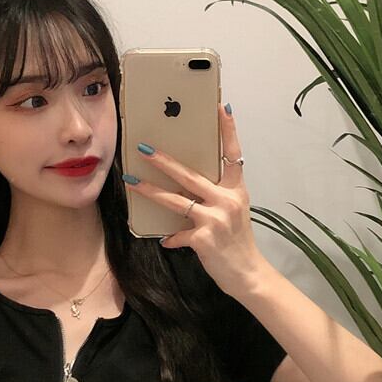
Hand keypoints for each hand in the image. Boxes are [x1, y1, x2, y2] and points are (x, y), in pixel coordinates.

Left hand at [124, 103, 267, 297]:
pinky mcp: (204, 239)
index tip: (221, 107)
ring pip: (176, 201)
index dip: (228, 131)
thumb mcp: (234, 214)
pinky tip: (165, 239)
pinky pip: (178, 234)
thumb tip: (187, 193)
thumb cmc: (238, 243)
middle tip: (144, 149)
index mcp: (237, 191)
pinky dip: (171, 238)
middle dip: (164, 161)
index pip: (233, 155)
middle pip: (190, 175)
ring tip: (132, 181)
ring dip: (151, 191)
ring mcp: (215, 219)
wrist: (249, 274)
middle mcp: (227, 201)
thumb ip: (215, 199)